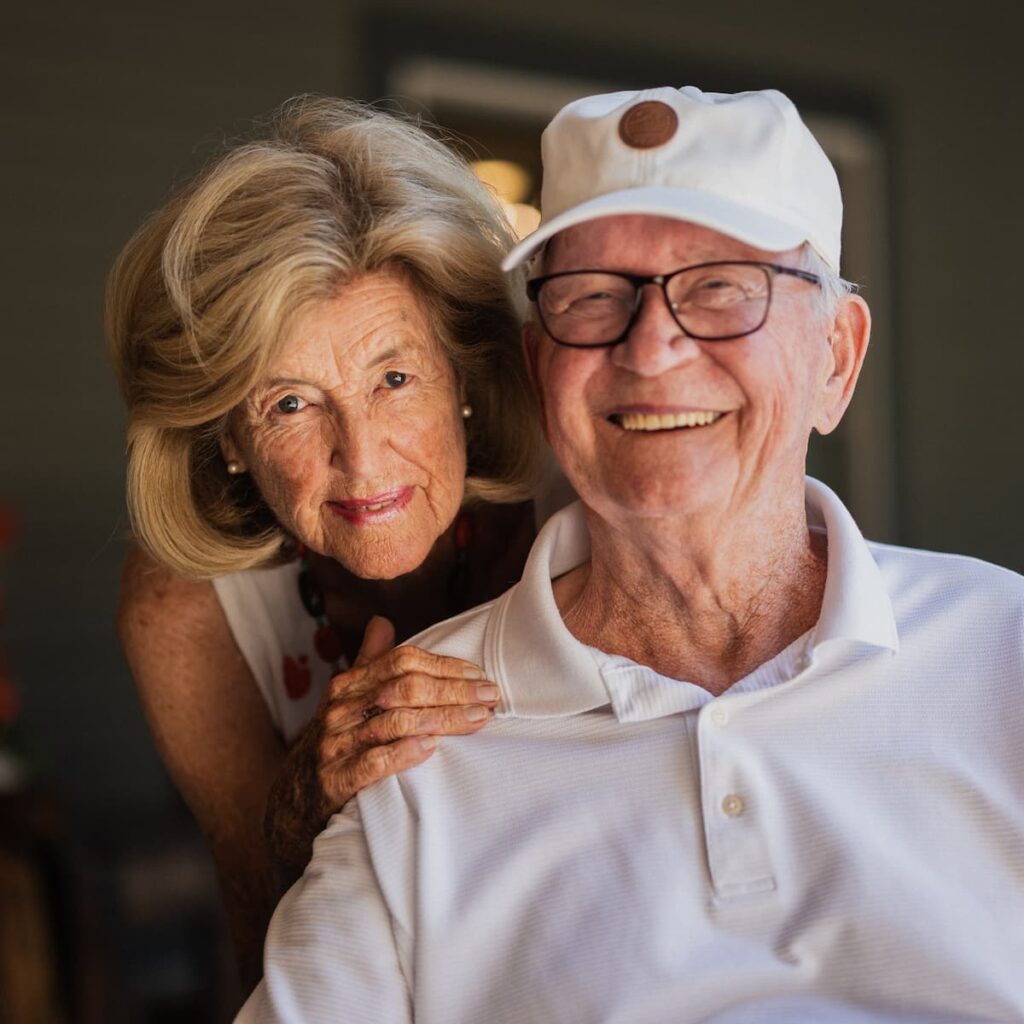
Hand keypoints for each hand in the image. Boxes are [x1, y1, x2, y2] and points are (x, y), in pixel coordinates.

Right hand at [264, 616, 498, 867]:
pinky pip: (373, 762)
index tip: (479, 675)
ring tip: (478, 720)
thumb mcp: (349, 698)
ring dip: (442, 719)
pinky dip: (404, 753)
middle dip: (453, 691)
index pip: (402, 662)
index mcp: (348, 684)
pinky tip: (432, 747)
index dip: (443, 666)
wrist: (295, 796)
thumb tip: (382, 621)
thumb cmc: (338, 739)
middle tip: (491, 697)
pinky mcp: (335, 779)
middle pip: (404, 689)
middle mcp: (340, 708)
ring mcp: (336, 743)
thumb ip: (370, 661)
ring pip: (395, 723)